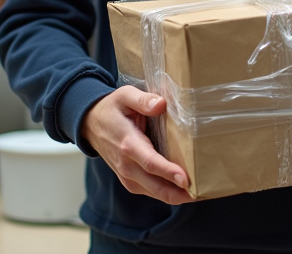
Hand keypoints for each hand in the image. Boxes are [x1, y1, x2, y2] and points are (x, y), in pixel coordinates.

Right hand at [80, 86, 194, 204]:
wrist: (90, 124)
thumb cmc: (111, 108)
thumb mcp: (125, 96)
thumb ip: (142, 100)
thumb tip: (161, 104)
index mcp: (128, 143)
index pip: (150, 162)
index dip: (169, 172)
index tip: (186, 179)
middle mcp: (126, 164)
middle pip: (155, 185)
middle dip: (178, 192)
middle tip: (201, 193)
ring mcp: (126, 175)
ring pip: (154, 192)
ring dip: (174, 196)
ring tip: (198, 194)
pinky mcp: (129, 179)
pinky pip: (149, 191)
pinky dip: (165, 193)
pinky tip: (182, 191)